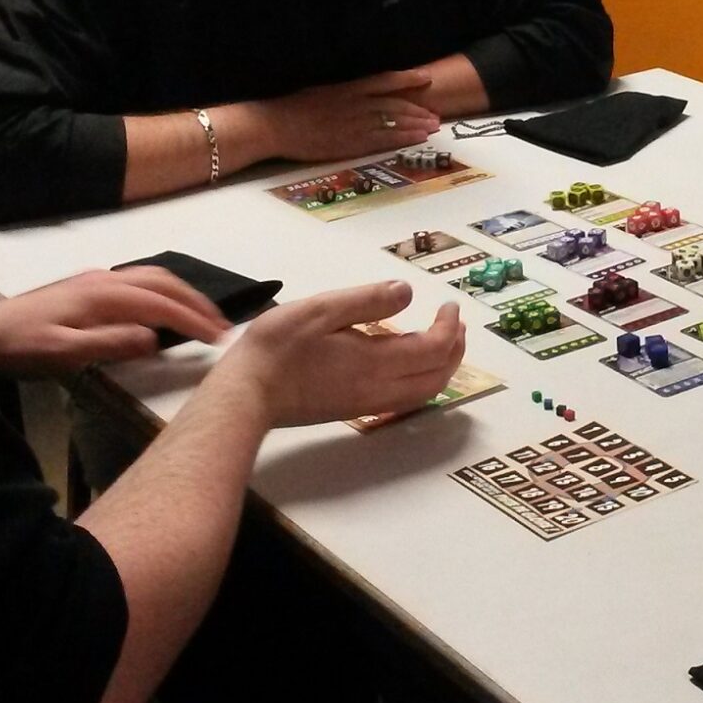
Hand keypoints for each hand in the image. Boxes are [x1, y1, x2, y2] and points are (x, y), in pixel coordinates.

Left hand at [0, 266, 229, 375]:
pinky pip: (138, 281)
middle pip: (163, 281)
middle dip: (197, 301)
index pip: (162, 304)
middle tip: (222, 325)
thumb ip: (111, 343)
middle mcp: (104, 280)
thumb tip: (155, 338)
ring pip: (151, 277)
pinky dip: (162, 292)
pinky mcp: (87, 287)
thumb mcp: (65, 353)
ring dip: (182, 293)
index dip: (194, 319)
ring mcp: (95, 280)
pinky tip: (163, 308)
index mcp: (104, 295)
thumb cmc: (22, 347)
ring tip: (202, 315)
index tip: (221, 338)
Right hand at [215, 280, 466, 427]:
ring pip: (422, 392)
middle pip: (437, 378)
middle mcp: (379, 389)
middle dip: (454, 350)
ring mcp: (366, 403)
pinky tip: (405, 361)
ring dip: (441, 367)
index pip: (433, 349)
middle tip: (455, 324)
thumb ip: (369, 300)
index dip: (449, 326)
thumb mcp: (323, 309)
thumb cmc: (278, 348)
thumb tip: (407, 292)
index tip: (450, 305)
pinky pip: (403, 398)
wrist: (247, 394)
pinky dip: (419, 379)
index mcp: (377, 362)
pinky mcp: (352, 409)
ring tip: (440, 341)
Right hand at [257, 70, 441, 165]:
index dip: (407, 78)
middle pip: (395, 104)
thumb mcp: (319, 89)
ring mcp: (354, 124)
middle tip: (435, 113)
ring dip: (416, 124)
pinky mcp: (350, 143)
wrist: (273, 125)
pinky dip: (402, 138)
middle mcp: (355, 104)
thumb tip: (358, 89)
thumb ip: (343, 90)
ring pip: (393, 122)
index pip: (384, 80)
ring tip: (433, 126)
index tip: (426, 77)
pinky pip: (383, 140)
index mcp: (346, 87)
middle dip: (418, 108)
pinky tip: (417, 139)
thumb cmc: (290, 107)